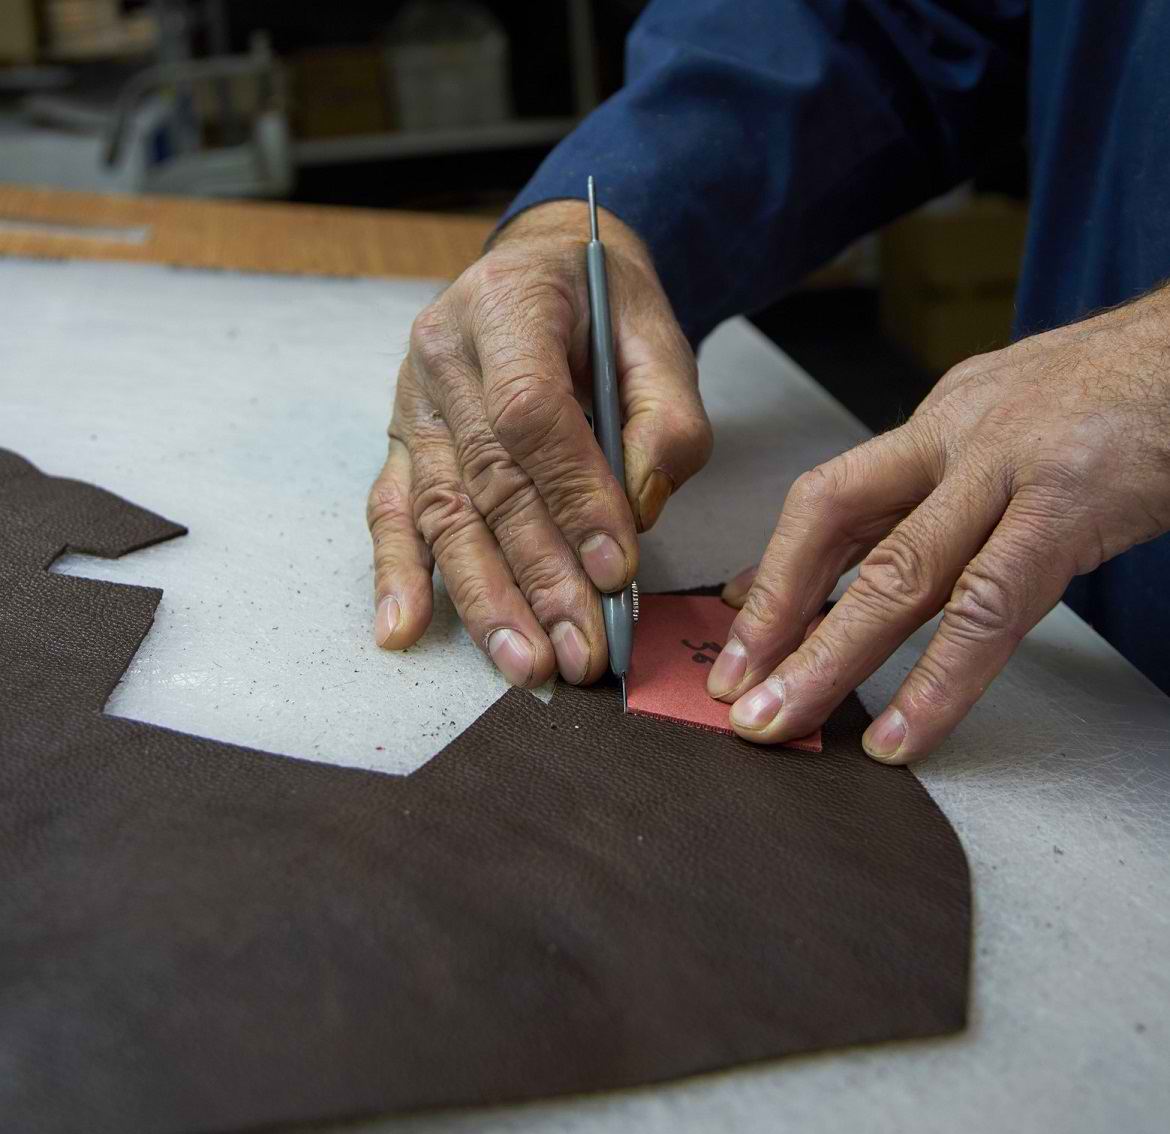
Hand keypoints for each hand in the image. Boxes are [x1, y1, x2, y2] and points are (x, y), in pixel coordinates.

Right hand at [367, 201, 709, 686]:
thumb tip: (637, 512)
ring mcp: (412, 403)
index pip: (529, 413)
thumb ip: (666, 418)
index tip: (618, 569)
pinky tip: (403, 630)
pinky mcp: (402, 445)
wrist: (539, 270)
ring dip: (485, 596)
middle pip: (489, 480)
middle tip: (581, 649)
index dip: (574, 496)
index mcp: (506, 305)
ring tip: (523, 663)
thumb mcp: (657, 337)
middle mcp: (443, 355)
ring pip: (444, 512)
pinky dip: (398, 574)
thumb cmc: (603, 307)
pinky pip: (393, 512)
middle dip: (540, 576)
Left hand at [707, 285, 1169, 761]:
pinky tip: (900, 734)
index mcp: (941, 424)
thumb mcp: (1006, 427)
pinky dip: (938, 683)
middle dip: (775, 619)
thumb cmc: (1119, 400)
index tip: (735, 628)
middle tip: (733, 692)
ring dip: (829, 658)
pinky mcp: (1071, 509)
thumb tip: (860, 557)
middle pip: (837, 530)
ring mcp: (1012, 470)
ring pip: (900, 575)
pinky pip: (990, 609)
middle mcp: (959, 438)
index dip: (774, 569)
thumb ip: (934, 493)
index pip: (829, 500)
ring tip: (781, 721)